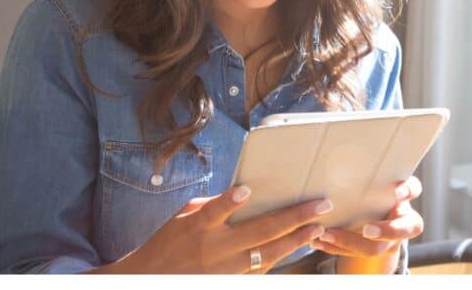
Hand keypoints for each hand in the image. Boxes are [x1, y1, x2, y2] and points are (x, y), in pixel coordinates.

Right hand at [91, 185, 329, 273]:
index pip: (214, 211)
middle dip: (293, 217)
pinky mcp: (231, 282)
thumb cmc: (168, 244)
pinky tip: (300, 247)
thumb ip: (209, 206)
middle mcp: (214, 249)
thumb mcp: (181, 219)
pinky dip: (281, 258)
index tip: (245, 190)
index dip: (229, 201)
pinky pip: (261, 271)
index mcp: (198, 227)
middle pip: (258, 232)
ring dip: (295, 240)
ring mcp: (225, 269)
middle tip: (320, 205)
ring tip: (317, 228)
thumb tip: (239, 193)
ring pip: (267, 255)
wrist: (152, 281)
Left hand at [309, 176, 423, 271]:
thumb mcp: (373, 175)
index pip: (413, 190)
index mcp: (403, 196)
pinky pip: (354, 254)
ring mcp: (387, 238)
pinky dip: (335, 248)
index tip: (397, 192)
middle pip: (403, 229)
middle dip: (385, 231)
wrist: (370, 210)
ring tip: (325, 234)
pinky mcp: (370, 248)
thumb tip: (342, 143)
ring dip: (349, 243)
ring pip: (375, 248)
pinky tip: (318, 242)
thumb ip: (365, 167)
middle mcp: (401, 218)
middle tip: (367, 230)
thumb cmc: (368, 184)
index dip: (407, 191)